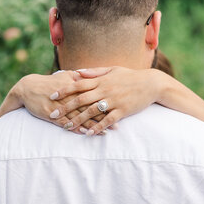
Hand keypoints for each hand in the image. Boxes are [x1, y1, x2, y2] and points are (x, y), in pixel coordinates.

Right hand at [0, 72, 107, 133]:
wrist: (27, 88)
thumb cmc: (48, 82)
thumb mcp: (64, 76)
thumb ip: (79, 76)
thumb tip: (93, 75)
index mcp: (74, 86)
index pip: (93, 95)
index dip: (106, 102)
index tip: (118, 108)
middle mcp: (68, 96)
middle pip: (89, 107)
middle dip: (103, 117)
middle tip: (117, 124)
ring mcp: (59, 106)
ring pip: (79, 117)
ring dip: (92, 125)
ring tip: (105, 132)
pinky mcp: (51, 115)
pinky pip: (66, 123)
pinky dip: (76, 128)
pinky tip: (85, 133)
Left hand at [46, 66, 161, 134]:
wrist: (152, 83)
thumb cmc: (131, 76)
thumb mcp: (112, 69)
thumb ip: (94, 72)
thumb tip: (77, 73)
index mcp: (101, 80)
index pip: (78, 85)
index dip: (63, 90)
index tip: (51, 96)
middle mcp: (105, 90)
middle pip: (80, 100)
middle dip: (65, 108)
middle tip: (52, 115)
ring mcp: (113, 101)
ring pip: (91, 112)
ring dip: (78, 120)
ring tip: (66, 127)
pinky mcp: (122, 111)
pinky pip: (107, 121)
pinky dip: (97, 127)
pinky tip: (88, 134)